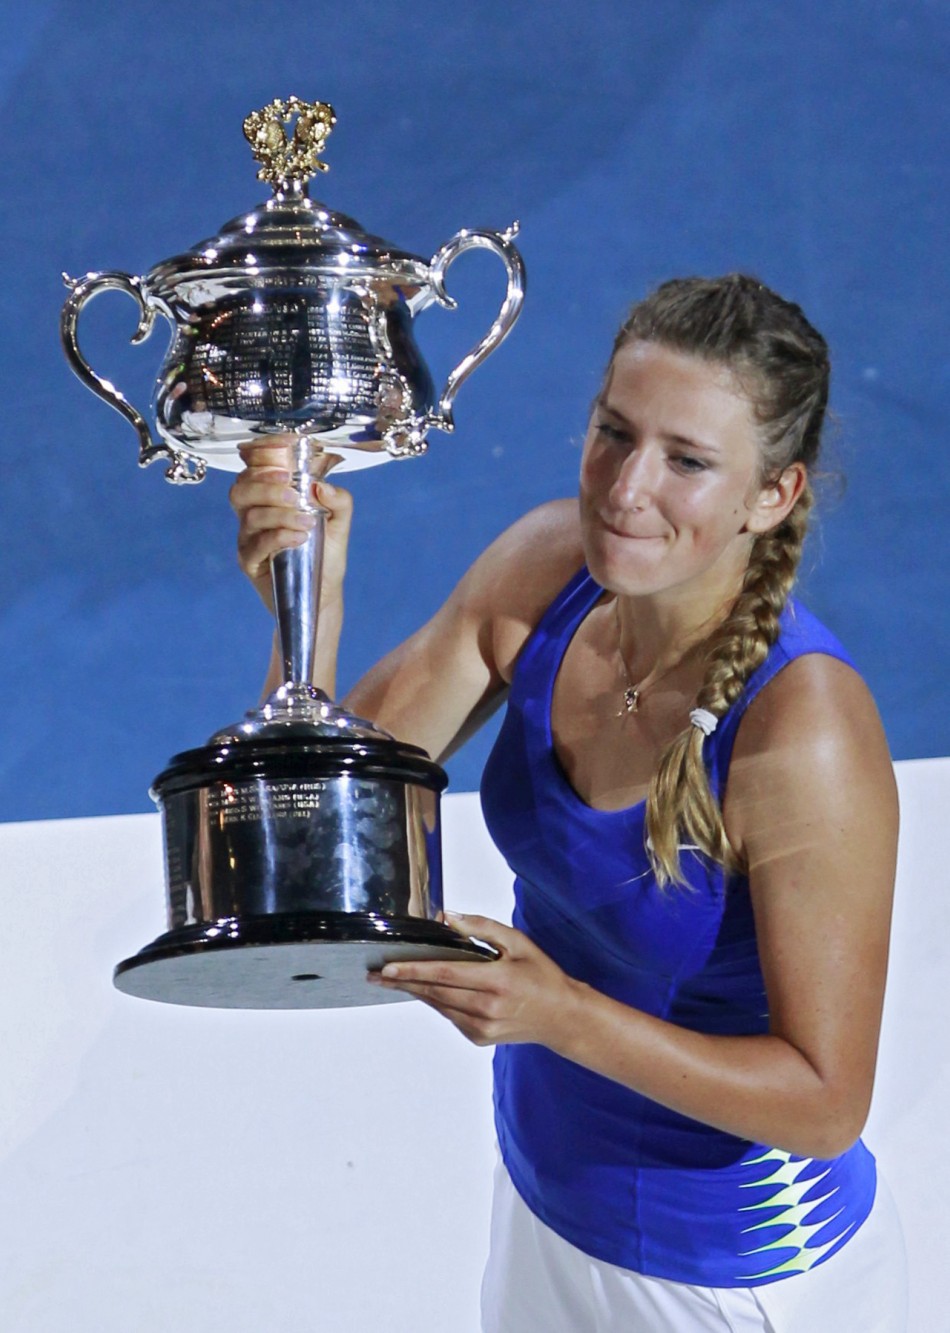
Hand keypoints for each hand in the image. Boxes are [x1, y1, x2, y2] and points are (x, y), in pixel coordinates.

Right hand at [229, 437, 352, 613]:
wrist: (323, 593)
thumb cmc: (325, 555)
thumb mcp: (340, 524)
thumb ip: (339, 501)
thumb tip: (322, 486)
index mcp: (270, 497)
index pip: (255, 467)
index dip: (263, 453)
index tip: (286, 445)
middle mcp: (253, 514)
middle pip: (241, 488)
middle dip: (266, 486)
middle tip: (293, 494)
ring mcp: (248, 538)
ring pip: (249, 515)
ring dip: (279, 514)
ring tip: (307, 523)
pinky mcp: (249, 562)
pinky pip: (255, 544)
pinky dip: (278, 537)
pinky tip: (299, 538)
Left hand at [368, 913, 583, 1048]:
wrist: (562, 1017)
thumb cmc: (542, 975)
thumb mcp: (518, 942)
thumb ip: (482, 927)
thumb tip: (448, 917)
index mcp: (497, 981)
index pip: (445, 973)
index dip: (413, 970)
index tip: (387, 968)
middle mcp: (487, 1008)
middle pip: (435, 991)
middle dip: (403, 981)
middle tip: (375, 974)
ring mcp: (482, 1027)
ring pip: (439, 1005)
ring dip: (415, 991)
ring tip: (391, 980)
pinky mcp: (479, 1038)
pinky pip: (450, 1016)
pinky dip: (436, 1001)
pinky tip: (425, 989)